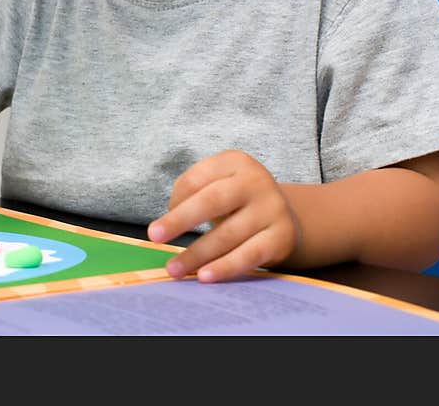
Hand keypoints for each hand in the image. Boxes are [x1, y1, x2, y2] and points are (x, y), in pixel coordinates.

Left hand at [147, 150, 299, 282]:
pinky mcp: (280, 237)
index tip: (162, 221)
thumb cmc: (238, 201)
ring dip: (196, 254)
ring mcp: (271, 209)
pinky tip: (204, 276)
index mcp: (235, 162)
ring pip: (227, 234)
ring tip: (174, 269)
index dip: (176, 200)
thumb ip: (194, 195)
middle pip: (212, 201)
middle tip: (154, 236)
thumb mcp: (220, 185)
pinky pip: (248, 256)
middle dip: (179, 220)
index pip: (197, 178)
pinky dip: (224, 268)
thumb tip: (167, 225)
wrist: (284, 217)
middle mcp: (256, 181)